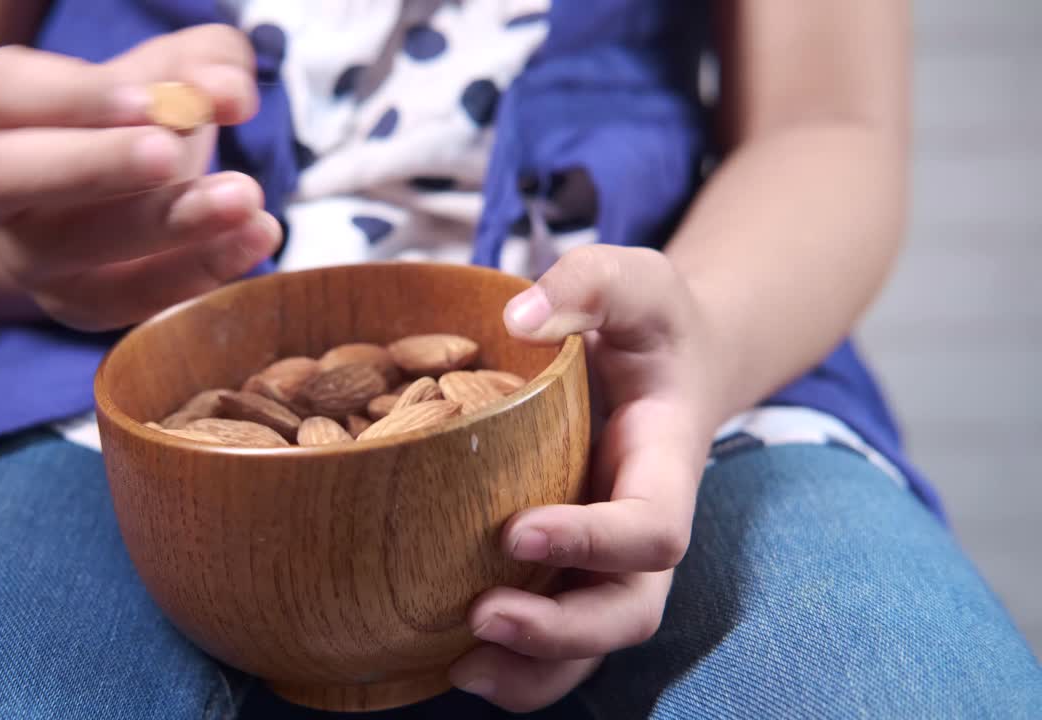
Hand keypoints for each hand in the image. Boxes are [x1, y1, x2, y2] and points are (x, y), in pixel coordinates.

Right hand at [0, 25, 278, 330]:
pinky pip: (130, 298)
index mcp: (0, 109)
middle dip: (96, 165)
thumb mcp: (172, 73)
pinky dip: (199, 270)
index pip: (5, 95)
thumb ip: (202, 64)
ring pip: (74, 250)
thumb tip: (227, 92)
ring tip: (243, 198)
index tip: (152, 100)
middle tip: (170, 154)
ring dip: (165, 225)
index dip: (76, 98)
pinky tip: (257, 235)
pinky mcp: (77, 306)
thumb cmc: (138, 120)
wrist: (119, 198)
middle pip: (7, 177)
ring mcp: (28, 256)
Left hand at [449, 246, 725, 711]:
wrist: (667, 363)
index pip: (652, 529)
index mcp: (665, 467)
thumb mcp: (634, 281)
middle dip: (563, 632)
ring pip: (590, 645)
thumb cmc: (650, 324)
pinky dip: (511, 663)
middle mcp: (642, 531)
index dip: (595, 542)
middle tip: (484, 616)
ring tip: (457, 666)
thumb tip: (521, 318)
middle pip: (628, 612)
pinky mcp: (570, 567)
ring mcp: (607, 558)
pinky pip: (554, 640)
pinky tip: (445, 658)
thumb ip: (588, 285)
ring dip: (532, 669)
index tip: (519, 530)